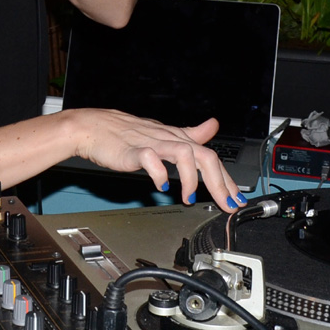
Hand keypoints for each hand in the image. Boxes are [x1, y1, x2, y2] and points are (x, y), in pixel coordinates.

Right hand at [66, 108, 246, 212]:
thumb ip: (190, 133)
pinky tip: (160, 186)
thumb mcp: (163, 132)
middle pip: (203, 155)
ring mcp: (151, 143)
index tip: (236, 199)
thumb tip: (212, 126)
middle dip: (219, 182)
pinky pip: (150, 158)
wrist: (93, 127)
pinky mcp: (133, 150)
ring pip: (183, 154)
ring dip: (191, 179)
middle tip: (226, 204)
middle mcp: (168, 139)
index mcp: (176, 137)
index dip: (226, 178)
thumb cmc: (125, 133)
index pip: (209, 155)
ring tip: (190, 198)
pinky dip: (158, 173)